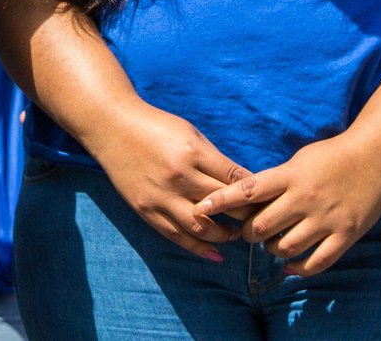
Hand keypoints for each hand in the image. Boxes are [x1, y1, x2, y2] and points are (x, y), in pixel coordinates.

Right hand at [83, 102, 247, 261]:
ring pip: (202, 227)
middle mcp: (179, 177)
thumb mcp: (190, 133)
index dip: (254, 193)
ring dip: (225, 235)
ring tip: (237, 235)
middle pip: (223, 205)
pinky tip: (215, 254)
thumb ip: (213, 158)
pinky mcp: (147, 210)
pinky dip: (199, 248)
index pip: (235, 179)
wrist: (112, 126)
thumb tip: (241, 182)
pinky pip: (176, 235)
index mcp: (193, 153)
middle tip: (259, 221)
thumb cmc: (155, 125)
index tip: (268, 201)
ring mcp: (161, 196)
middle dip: (246, 216)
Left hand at [190, 130, 380, 276]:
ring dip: (273, 250)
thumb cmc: (333, 155)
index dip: (221, 201)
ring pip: (285, 248)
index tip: (200, 208)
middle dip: (249, 234)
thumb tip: (246, 197)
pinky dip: (300, 269)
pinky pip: (316, 263)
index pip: (247, 190)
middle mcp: (304, 198)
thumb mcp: (299, 160)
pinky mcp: (345, 235)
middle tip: (250, 232)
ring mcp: (325, 219)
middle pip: (261, 227)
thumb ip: (275, 180)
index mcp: (290, 176)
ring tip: (274, 244)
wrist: (377, 156)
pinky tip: (293, 266)